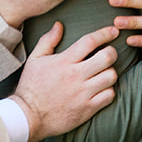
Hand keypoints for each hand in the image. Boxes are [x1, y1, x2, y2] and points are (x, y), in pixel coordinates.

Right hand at [11, 22, 117, 141]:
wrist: (29, 116)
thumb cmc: (31, 87)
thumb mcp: (35, 60)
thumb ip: (48, 41)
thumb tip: (59, 25)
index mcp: (64, 61)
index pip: (89, 41)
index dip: (104, 33)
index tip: (113, 31)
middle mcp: (76, 76)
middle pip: (107, 57)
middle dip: (111, 52)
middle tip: (109, 54)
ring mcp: (83, 93)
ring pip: (111, 76)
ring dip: (110, 72)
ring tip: (103, 72)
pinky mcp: (88, 108)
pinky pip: (109, 95)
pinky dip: (108, 90)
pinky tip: (101, 89)